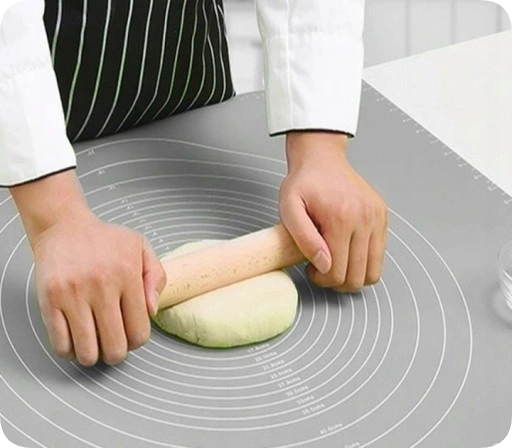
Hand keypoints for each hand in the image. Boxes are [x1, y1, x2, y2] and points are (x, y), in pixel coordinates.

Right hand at [32, 210, 165, 365]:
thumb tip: (152, 311)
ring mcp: (73, 294)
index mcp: (128, 274)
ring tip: (93, 343)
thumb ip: (156, 278)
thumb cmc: (104, 240)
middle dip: (116, 354)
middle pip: (114, 348)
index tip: (131, 337)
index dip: (137, 342)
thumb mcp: (141, 247)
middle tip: (113, 345)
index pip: (139, 331)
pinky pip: (60, 344)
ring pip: (87, 352)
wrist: (63, 226)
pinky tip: (74, 339)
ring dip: (93, 355)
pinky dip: (69, 351)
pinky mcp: (49, 299)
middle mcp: (102, 285)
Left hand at [279, 131, 387, 290]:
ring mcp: (377, 218)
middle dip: (337, 281)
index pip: (337, 272)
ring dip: (353, 276)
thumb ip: (304, 238)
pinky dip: (364, 261)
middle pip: (357, 276)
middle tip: (321, 269)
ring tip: (335, 263)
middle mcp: (364, 219)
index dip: (321, 279)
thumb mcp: (289, 208)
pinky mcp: (382, 216)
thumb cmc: (303, 183)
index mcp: (340, 219)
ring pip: (372, 271)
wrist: (321, 158)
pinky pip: (379, 254)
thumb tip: (324, 264)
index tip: (311, 269)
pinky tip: (347, 251)